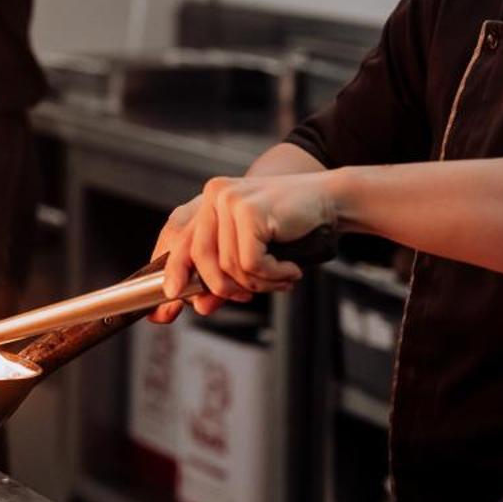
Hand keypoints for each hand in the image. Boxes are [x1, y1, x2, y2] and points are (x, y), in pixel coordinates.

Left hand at [148, 171, 340, 322]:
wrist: (332, 200)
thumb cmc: (293, 228)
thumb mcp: (251, 248)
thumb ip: (224, 272)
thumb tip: (198, 306)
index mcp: (209, 201)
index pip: (178, 238)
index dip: (171, 270)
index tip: (170, 298)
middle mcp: (214, 195)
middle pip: (200, 257)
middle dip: (222, 287)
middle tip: (246, 298)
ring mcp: (230, 199)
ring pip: (228, 266)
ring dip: (258, 283)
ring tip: (281, 277)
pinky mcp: (249, 210)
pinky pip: (251, 263)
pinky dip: (272, 275)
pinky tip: (290, 269)